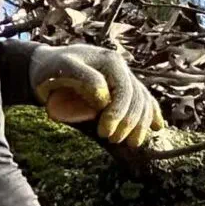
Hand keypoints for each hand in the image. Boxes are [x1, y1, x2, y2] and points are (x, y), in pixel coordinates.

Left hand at [28, 43, 162, 146]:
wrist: (46, 66)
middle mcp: (121, 69)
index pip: (124, 91)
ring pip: (143, 101)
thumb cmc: (51, 68)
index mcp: (110, 62)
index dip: (118, 114)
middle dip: (128, 122)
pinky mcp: (122, 88)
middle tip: (113, 140)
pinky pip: (143, 100)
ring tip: (131, 143)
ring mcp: (123, 78)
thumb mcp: (63, 68)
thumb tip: (104, 97)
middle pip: (137, 98)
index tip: (103, 133)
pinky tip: (158, 127)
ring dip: (140, 124)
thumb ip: (84, 78)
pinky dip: (151, 114)